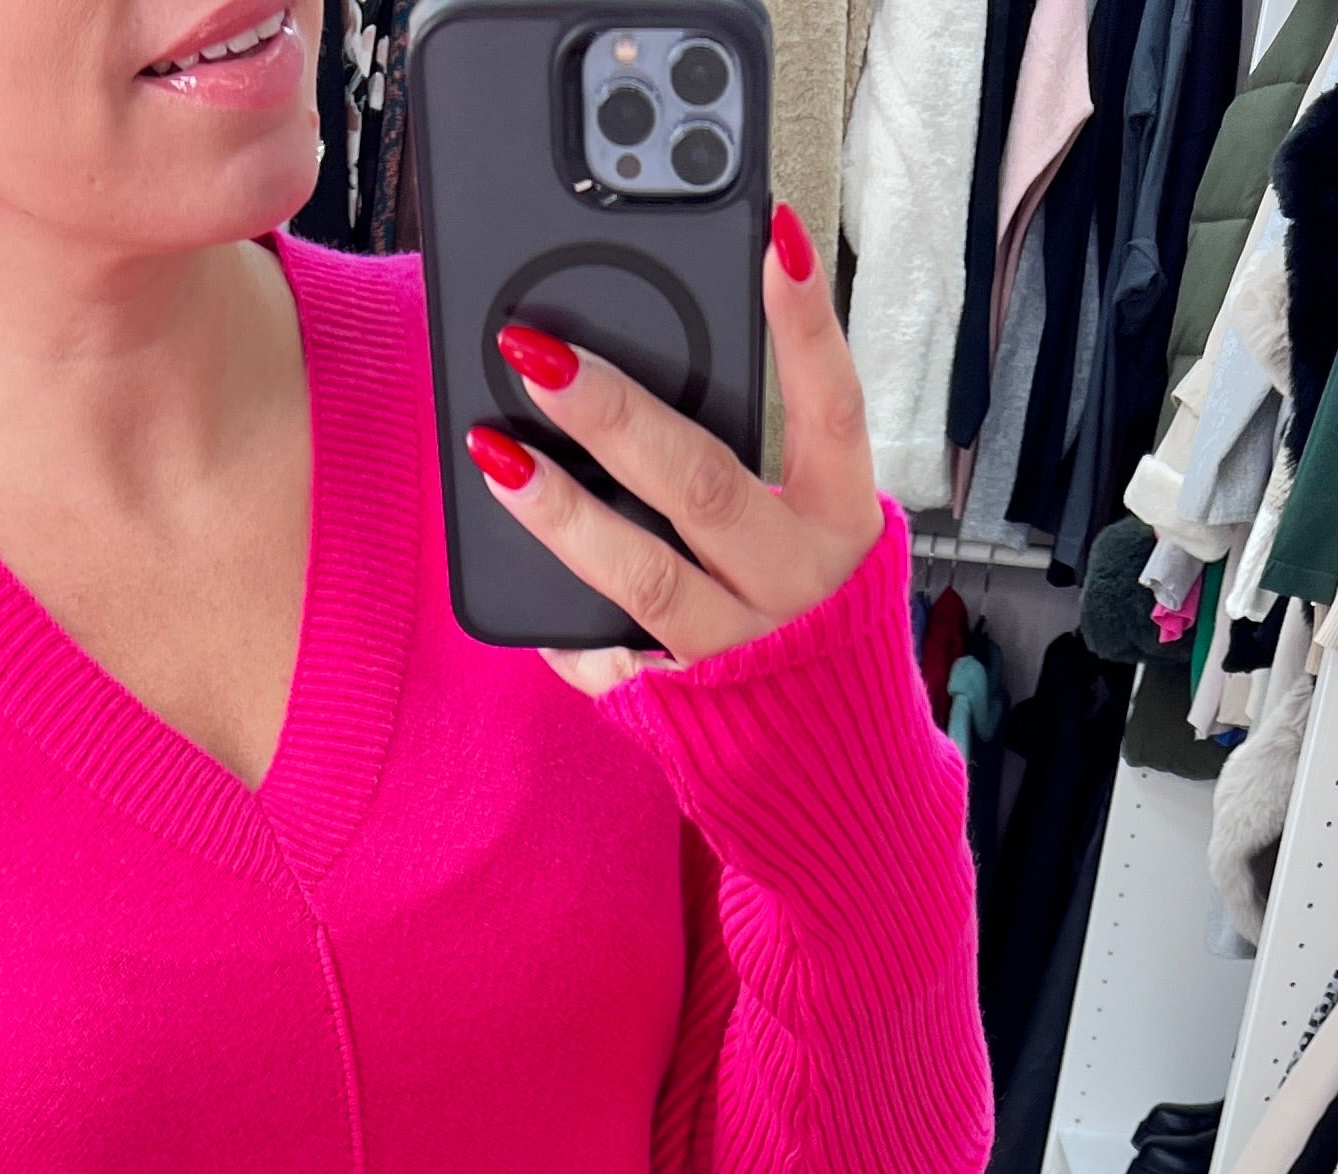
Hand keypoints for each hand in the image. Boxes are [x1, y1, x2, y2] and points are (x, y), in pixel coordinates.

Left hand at [464, 203, 882, 697]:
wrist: (834, 770)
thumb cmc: (809, 618)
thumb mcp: (812, 531)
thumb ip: (754, 462)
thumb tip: (644, 373)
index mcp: (843, 522)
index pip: (832, 406)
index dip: (806, 324)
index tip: (771, 238)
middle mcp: (798, 584)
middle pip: (704, 484)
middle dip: (614, 413)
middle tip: (536, 351)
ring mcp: (741, 651)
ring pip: (642, 576)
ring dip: (562, 510)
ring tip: (494, 452)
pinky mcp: (688, 711)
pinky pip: (609, 663)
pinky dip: (561, 626)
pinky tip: (513, 577)